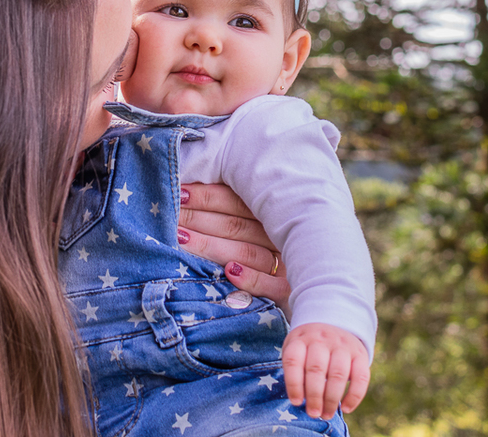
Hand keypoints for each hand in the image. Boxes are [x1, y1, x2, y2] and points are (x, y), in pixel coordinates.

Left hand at [177, 182, 290, 308]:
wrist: (317, 293)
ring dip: (212, 245)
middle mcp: (281, 238)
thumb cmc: (273, 258)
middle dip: (199, 219)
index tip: (178, 193)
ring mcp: (289, 266)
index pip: (236, 201)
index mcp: (272, 216)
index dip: (206, 196)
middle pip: (235, 225)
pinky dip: (251, 277)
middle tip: (171, 216)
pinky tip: (229, 271)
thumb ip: (233, 215)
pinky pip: (272, 285)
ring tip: (180, 239)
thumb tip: (187, 196)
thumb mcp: (259, 230)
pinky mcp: (292, 294)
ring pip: (246, 251)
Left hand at [281, 322, 370, 418]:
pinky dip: (354, 396)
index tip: (296, 402)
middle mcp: (321, 339)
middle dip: (314, 396)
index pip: (294, 361)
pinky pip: (361, 377)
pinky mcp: (360, 354)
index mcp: (300, 339)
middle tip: (313, 413)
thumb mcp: (296, 349)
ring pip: (338, 374)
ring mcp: (342, 345)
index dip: (294, 384)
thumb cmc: (309, 346)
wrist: (334, 323)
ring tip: (326, 414)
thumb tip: (300, 402)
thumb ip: (296, 370)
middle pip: (316, 369)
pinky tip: (346, 408)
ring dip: (332, 398)